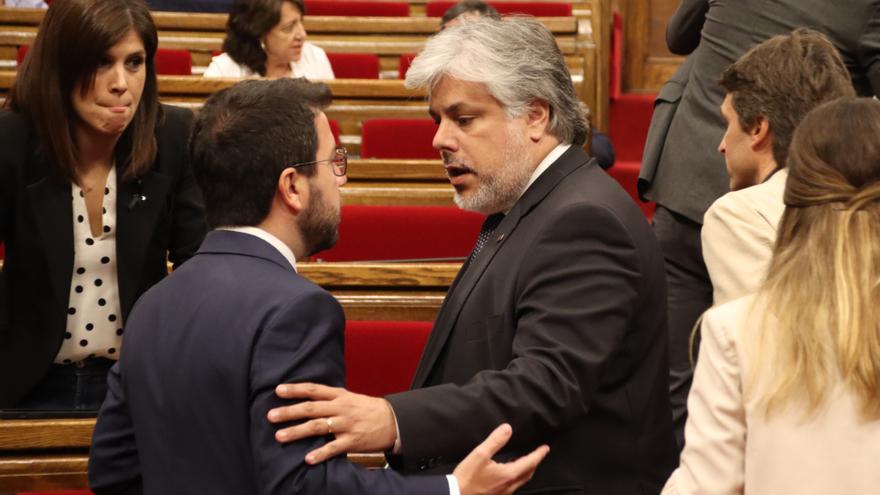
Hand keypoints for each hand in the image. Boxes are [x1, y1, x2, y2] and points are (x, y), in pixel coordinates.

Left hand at [268, 383, 396, 463]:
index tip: (278, 390)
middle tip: (271, 416)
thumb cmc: (368, 409)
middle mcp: (341, 408)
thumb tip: (307, 398)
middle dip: (289, 412)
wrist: (393, 420)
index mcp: (340, 396)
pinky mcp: (353, 441)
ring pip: (318, 426)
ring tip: (280, 436)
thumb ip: (330, 398)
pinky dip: (320, 453)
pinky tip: (307, 459)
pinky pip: (334, 448)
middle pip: (311, 408)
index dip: (296, 389)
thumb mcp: (350, 398)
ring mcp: (346, 424)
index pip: (314, 390)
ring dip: (297, 432)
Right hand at [454, 424, 548, 494]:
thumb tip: (507, 429)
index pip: (530, 462)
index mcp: (508, 474)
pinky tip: (509, 472)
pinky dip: (517, 476)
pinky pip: (513, 485)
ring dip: (526, 470)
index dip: (539, 454)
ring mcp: (504, 492)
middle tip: (537, 454)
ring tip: (525, 461)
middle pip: (528, 473)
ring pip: (521, 480)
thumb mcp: (480, 454)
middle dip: (534, 463)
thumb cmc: (467, 477)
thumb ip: (495, 441)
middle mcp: (509, 485)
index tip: (545, 448)